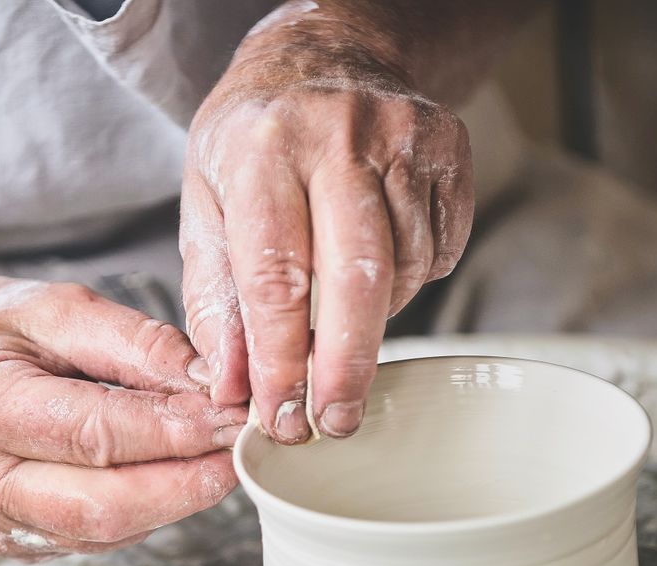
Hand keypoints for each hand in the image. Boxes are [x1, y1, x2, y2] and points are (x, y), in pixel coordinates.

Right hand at [0, 277, 246, 558]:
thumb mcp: (50, 308)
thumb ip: (131, 341)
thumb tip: (207, 380)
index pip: (95, 432)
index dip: (174, 431)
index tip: (232, 418)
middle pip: (104, 503)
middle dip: (186, 483)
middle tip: (240, 452)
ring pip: (108, 531)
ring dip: (176, 500)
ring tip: (215, 459)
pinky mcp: (11, 545)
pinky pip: (98, 539)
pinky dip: (147, 509)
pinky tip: (169, 476)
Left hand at [180, 4, 473, 442]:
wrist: (322, 52)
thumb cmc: (253, 141)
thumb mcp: (206, 208)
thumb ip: (217, 303)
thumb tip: (233, 390)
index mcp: (262, 148)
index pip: (274, 276)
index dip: (280, 359)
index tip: (280, 416)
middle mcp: (338, 134)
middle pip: (357, 277)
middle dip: (345, 365)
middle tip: (334, 421)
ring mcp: (404, 135)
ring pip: (405, 270)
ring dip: (373, 319)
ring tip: (341, 316)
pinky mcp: (450, 147)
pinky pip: (440, 251)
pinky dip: (411, 281)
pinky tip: (378, 265)